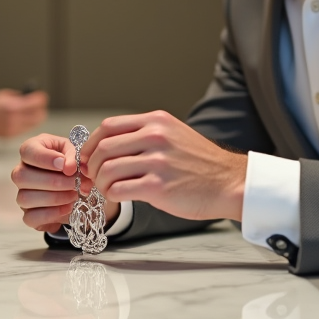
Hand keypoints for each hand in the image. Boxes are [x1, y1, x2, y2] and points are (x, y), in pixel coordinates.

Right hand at [0, 89, 47, 136]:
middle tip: (40, 105)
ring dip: (35, 117)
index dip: (41, 99)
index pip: (36, 103)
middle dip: (41, 109)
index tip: (42, 96)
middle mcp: (14, 119)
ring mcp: (13, 129)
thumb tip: (34, 98)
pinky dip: (26, 123)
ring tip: (32, 112)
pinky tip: (22, 119)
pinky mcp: (11, 135)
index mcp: (13, 107)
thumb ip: (21, 98)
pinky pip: (25, 129)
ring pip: (33, 124)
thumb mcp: (6, 96)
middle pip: (38, 116)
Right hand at [11, 133, 120, 233]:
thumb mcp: (75, 152)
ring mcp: (22, 194)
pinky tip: (68, 207)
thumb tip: (69, 168)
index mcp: (31, 150)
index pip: (27, 151)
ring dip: (54, 198)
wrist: (77, 187)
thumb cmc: (71, 163)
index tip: (64, 165)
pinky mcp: (28, 214)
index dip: (45, 158)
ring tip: (74, 195)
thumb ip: (73, 156)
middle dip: (53, 181)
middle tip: (74, 183)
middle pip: (22, 176)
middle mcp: (21, 172)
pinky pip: (31, 217)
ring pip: (25, 198)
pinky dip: (52, 214)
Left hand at [82, 111, 245, 221]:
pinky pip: (119, 190)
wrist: (230, 183)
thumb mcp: (174, 134)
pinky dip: (112, 195)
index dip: (91, 144)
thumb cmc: (201, 163)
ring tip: (108, 189)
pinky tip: (120, 197)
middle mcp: (155, 137)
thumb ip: (145, 134)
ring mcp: (157, 161)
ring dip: (101, 183)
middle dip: (92, 166)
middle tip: (94, 177)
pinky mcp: (159, 186)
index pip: (108, 127)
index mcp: (156, 121)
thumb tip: (109, 145)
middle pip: (103, 148)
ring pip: (107, 170)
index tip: (88, 157)